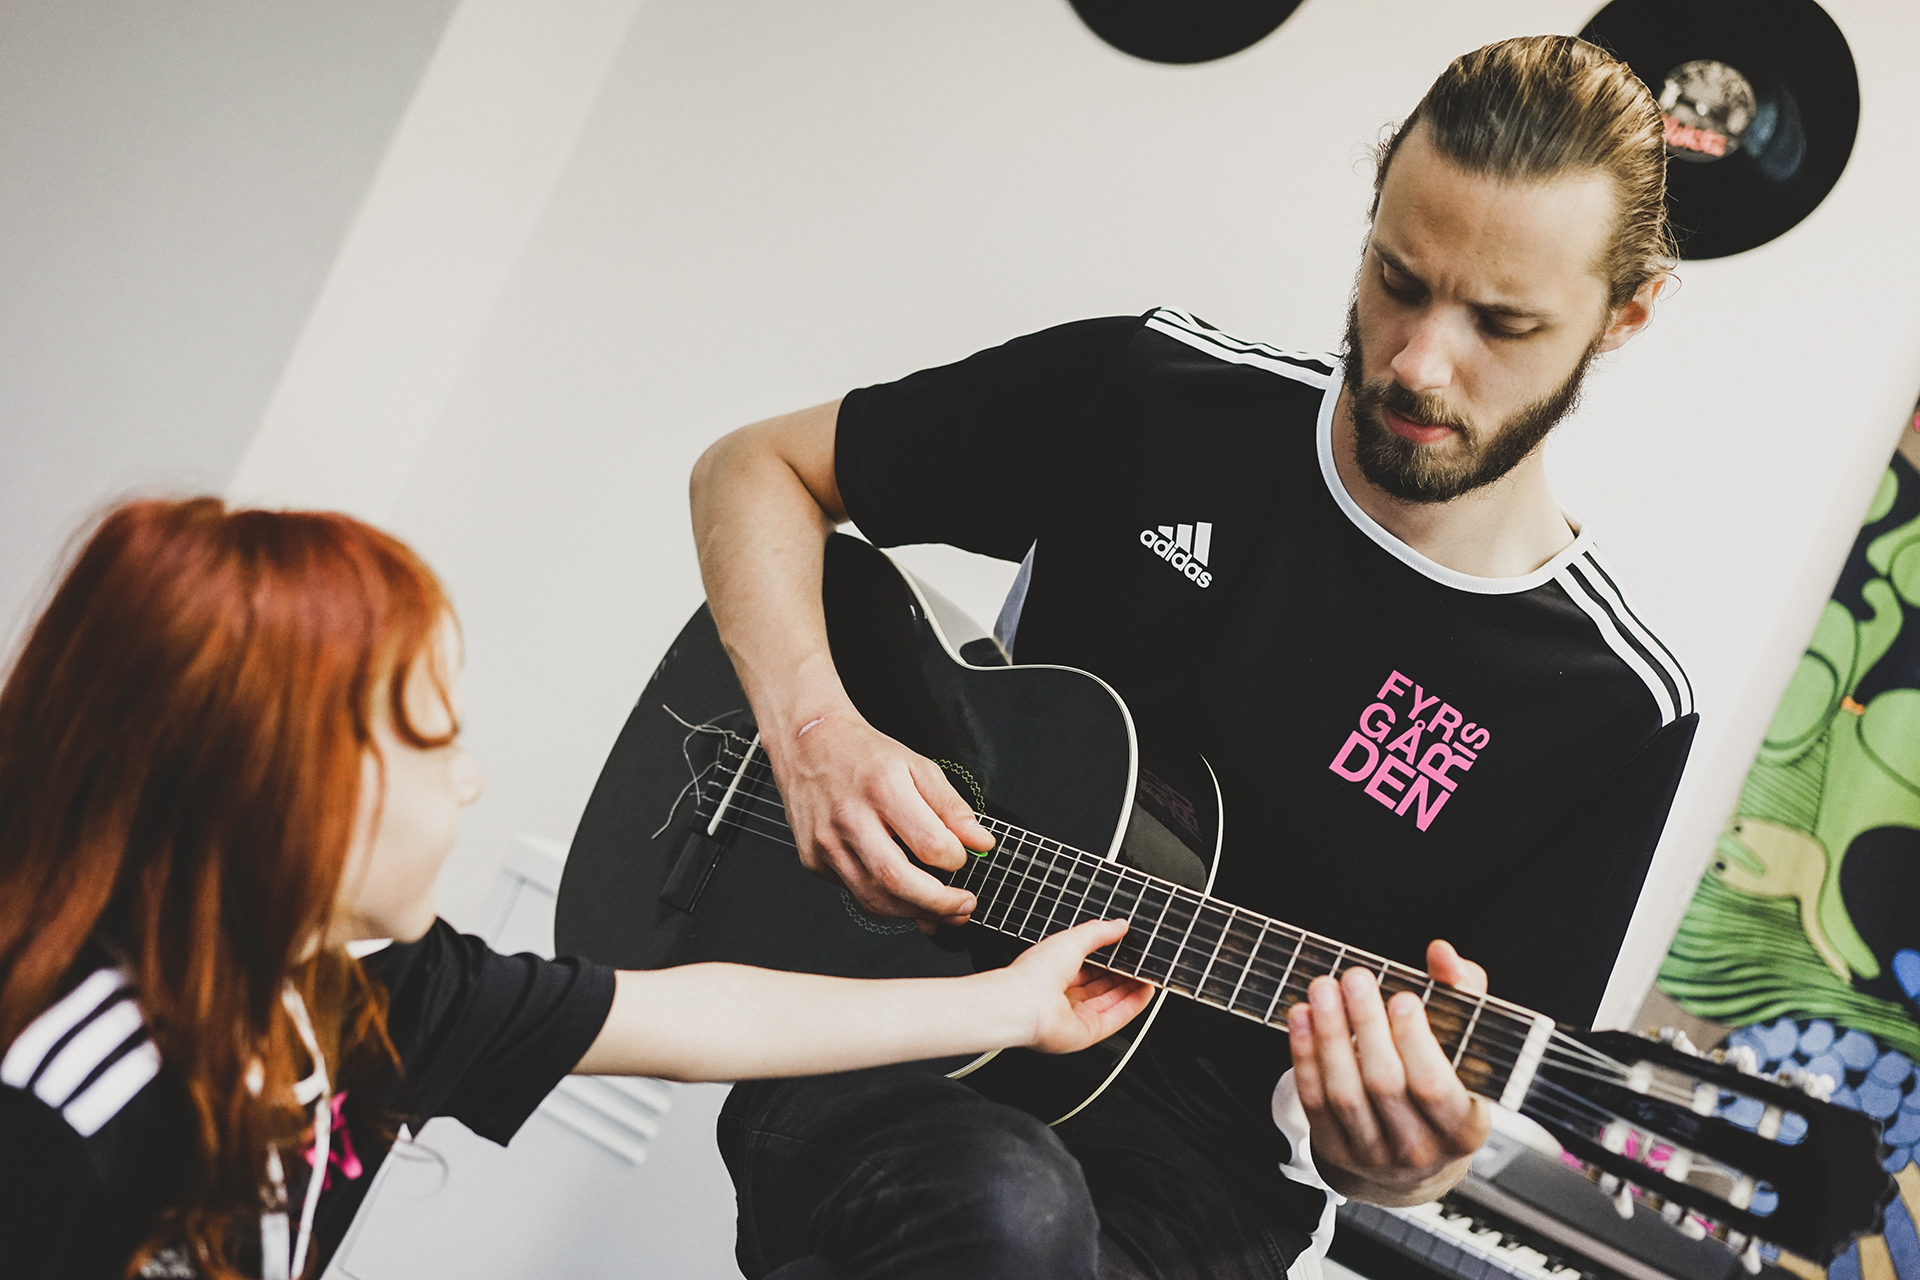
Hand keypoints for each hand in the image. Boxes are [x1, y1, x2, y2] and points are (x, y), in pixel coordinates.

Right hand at [767, 708, 993, 923]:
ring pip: (873, 898)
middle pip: (896, 879)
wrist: (807, 745)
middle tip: (964, 906)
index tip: (963, 859)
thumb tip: (981, 843)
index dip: (956, 860)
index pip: (928, 842)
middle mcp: (849, 817)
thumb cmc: (865, 755)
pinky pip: (855, 892)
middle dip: (938, 903)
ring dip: (914, 913)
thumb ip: (952, 808)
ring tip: (941, 912)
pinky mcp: (813, 859)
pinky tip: (906, 900)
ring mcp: (826, 842)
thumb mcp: (918, 767)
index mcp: (882, 787)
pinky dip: (886, 903)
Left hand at [1000, 918, 1154, 1053]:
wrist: (1023, 1004)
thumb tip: (1119, 925)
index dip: (1109, 958)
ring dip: (1132, 989)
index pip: (1087, 965)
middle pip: (1101, 985)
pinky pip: (1116, 1019)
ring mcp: (1075, 1015)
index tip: (1127, 950)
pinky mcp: (1087, 1033)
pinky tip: (1146, 992)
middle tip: (1142, 963)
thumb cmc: (1034, 974)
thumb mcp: (1071, 940)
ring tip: (1149, 975)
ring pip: (1111, 1002)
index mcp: (1054, 971)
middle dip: (1123, 974)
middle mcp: (1064, 995)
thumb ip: (1098, 932)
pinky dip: (1133, 1006)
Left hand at [1287, 939, 1492, 1205]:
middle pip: (1384, 1084)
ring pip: (1344, 1094)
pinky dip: (1304, 1056)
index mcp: (1462, 1128)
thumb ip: (1460, 992)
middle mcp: (1420, 1150)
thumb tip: (1442, 953)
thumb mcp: (1465, 1041)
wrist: (1413, 1156)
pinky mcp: (1336, 1152)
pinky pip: (1315, 1101)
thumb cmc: (1443, 1081)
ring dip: (1329, 1035)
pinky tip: (1301, 1017)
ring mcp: (1375, 1156)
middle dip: (1366, 1025)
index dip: (1416, 1041)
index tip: (1403, 997)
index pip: (1434, 1087)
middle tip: (1355, 977)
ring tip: (1323, 988)